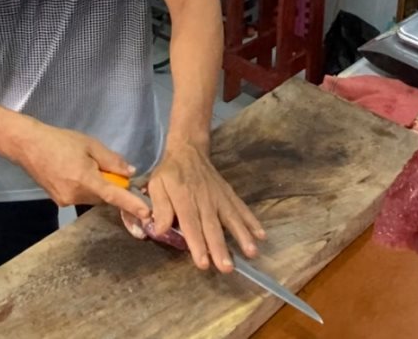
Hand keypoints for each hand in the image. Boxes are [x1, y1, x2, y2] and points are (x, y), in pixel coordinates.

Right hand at [14, 121, 150, 220]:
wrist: (28, 146)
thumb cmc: (60, 141)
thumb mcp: (90, 145)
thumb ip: (112, 160)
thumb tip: (130, 173)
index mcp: (85, 179)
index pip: (114, 195)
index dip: (132, 204)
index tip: (147, 214)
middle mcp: (75, 195)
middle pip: (104, 197)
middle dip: (111, 185)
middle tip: (107, 167)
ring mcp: (65, 201)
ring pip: (93, 198)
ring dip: (98, 187)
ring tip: (84, 165)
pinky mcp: (59, 201)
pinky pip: (81, 197)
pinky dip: (86, 188)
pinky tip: (76, 172)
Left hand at [124, 143, 264, 272]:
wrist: (189, 150)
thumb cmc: (170, 173)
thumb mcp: (156, 185)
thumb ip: (159, 207)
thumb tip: (159, 230)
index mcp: (184, 199)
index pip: (191, 225)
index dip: (197, 244)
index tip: (203, 263)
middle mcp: (204, 200)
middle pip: (213, 227)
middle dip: (220, 248)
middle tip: (227, 267)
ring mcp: (219, 197)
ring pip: (231, 218)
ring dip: (242, 236)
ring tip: (251, 253)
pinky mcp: (229, 195)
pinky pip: (241, 209)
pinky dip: (252, 222)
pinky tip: (261, 235)